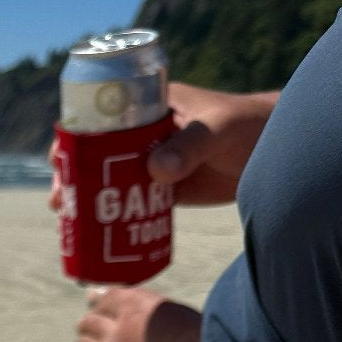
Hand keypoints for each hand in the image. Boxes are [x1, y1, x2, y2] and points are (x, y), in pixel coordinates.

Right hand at [48, 82, 279, 211]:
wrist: (282, 153)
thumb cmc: (250, 126)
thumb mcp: (217, 130)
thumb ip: (189, 146)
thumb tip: (155, 171)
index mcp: (151, 107)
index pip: (101, 116)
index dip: (75, 135)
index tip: (59, 157)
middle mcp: (146, 135)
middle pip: (96, 154)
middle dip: (73, 175)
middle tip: (60, 198)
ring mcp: (154, 163)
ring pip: (110, 181)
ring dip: (86, 199)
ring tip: (68, 219)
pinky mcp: (166, 190)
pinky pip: (131, 203)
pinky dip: (112, 216)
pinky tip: (96, 234)